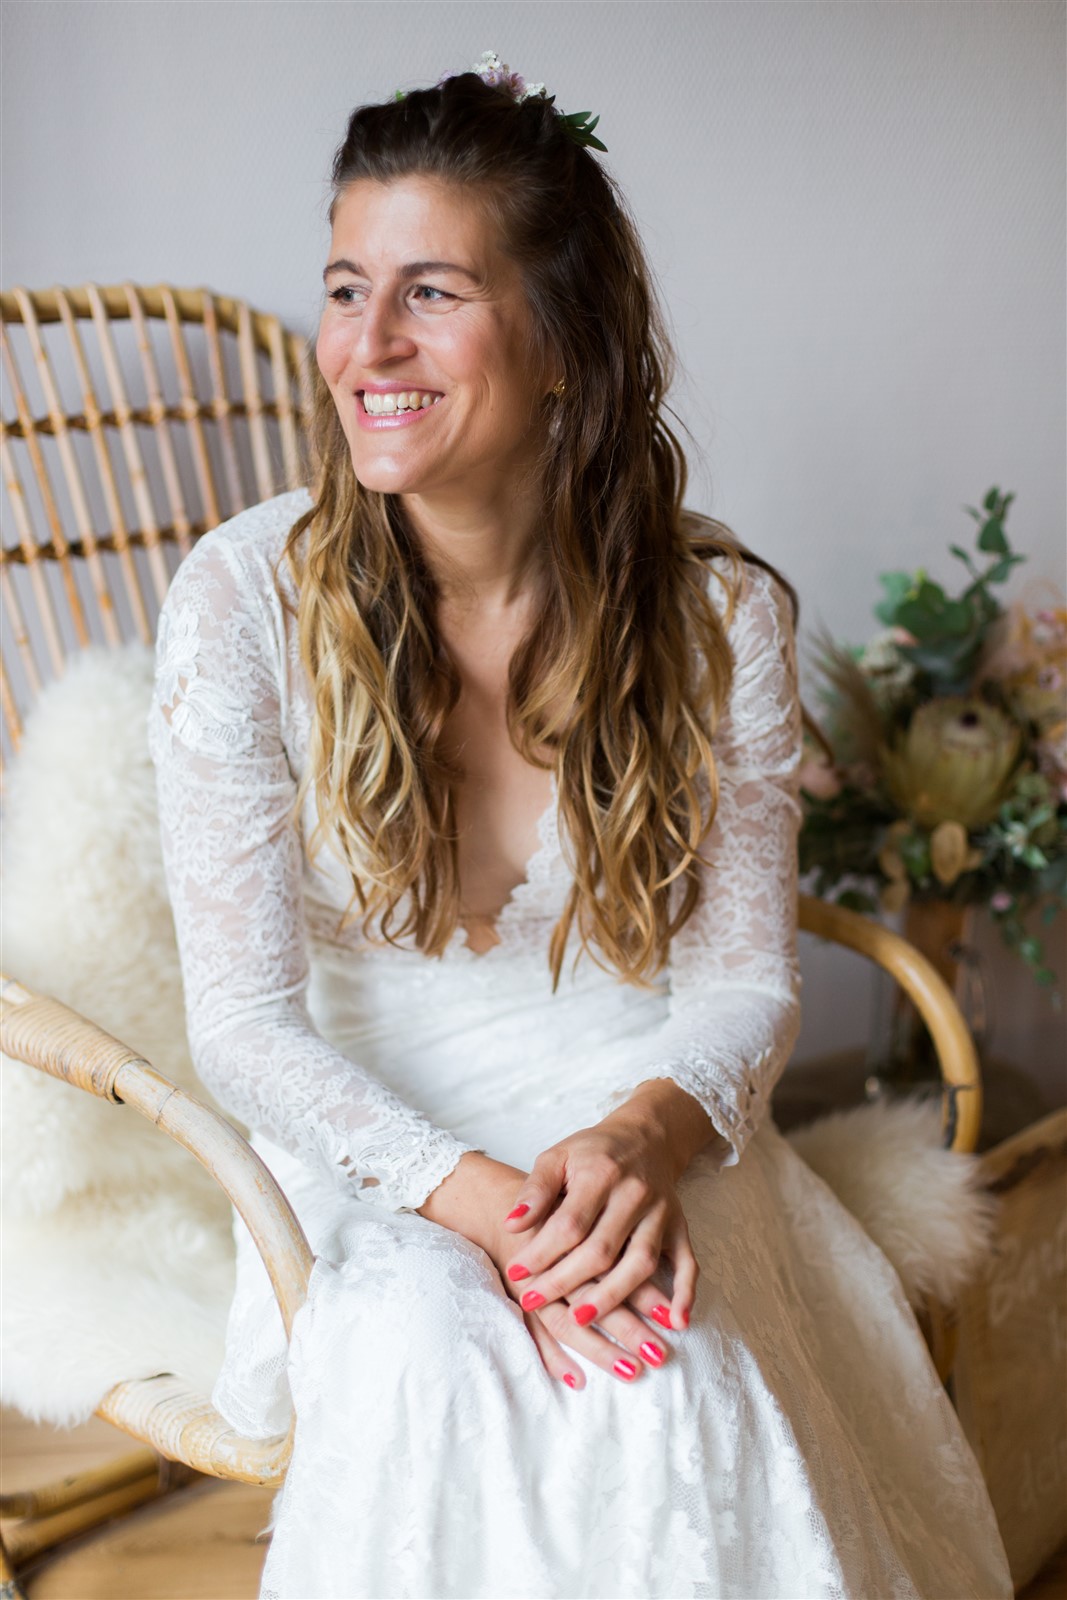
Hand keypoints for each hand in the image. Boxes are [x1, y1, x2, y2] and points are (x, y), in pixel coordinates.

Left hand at [497, 1084, 711, 1332]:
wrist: (646, 1136)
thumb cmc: (593, 1152)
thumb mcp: (557, 1157)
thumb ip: (535, 1190)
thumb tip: (510, 1225)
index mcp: (601, 1174)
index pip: (569, 1224)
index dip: (541, 1252)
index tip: (515, 1274)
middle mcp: (635, 1194)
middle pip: (602, 1249)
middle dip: (564, 1281)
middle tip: (533, 1301)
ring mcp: (661, 1213)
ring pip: (641, 1262)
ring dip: (612, 1297)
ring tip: (580, 1319)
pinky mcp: (680, 1226)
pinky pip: (688, 1262)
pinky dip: (685, 1293)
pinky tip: (676, 1321)